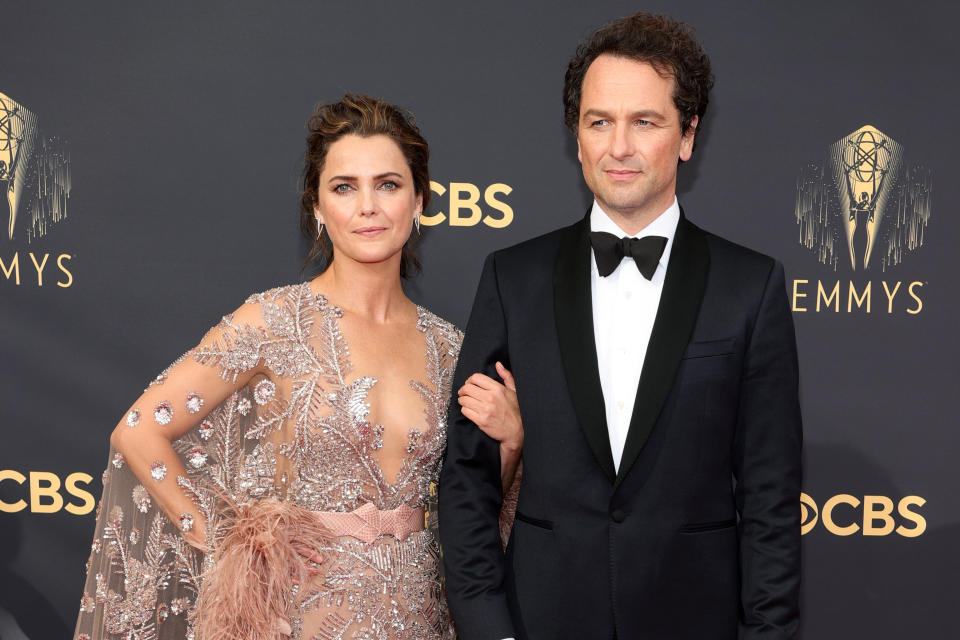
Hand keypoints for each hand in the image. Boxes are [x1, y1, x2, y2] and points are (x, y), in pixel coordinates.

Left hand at [458, 362, 522, 490]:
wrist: (516, 432)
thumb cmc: (515, 411)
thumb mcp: (514, 391)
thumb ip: (506, 376)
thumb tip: (498, 364)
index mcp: (497, 388)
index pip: (475, 378)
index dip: (469, 380)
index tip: (469, 384)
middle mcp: (490, 397)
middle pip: (467, 388)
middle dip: (463, 390)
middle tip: (463, 394)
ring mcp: (485, 409)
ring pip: (464, 400)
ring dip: (462, 400)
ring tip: (465, 402)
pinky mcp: (481, 420)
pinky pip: (465, 411)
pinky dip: (465, 410)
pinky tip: (469, 410)